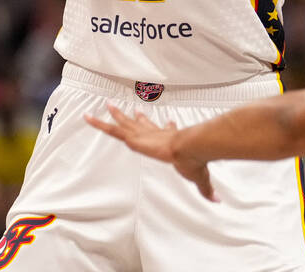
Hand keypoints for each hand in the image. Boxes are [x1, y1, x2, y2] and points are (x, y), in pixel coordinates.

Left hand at [85, 106, 217, 200]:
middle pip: (144, 123)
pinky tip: (88, 117)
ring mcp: (144, 134)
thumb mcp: (199, 178)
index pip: (166, 131)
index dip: (167, 127)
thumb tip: (216, 200)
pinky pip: (112, 130)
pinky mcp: (134, 137)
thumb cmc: (193, 160)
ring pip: (125, 124)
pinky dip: (99, 124)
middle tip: (133, 110)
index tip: (169, 121)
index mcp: (172, 140)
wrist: (189, 148)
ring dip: (115, 115)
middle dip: (138, 117)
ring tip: (106, 105)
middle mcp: (157, 134)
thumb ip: (205, 188)